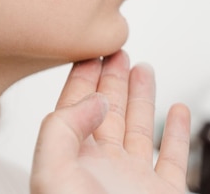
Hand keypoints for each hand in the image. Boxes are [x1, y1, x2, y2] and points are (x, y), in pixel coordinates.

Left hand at [31, 51, 189, 193]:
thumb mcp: (51, 173)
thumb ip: (61, 129)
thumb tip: (94, 101)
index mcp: (71, 159)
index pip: (75, 106)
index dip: (84, 76)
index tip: (93, 51)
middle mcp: (102, 167)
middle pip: (108, 110)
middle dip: (112, 78)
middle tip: (117, 51)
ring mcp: (132, 180)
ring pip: (139, 129)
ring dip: (141, 96)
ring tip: (143, 67)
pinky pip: (173, 158)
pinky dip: (179, 133)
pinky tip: (178, 110)